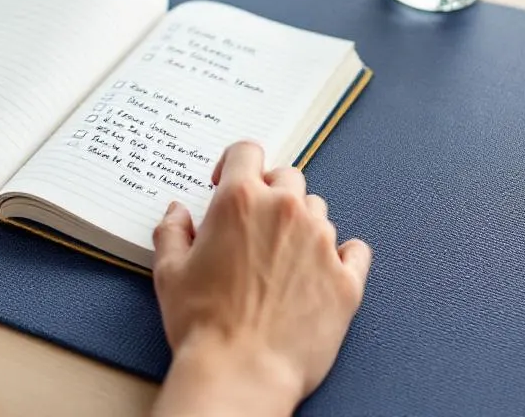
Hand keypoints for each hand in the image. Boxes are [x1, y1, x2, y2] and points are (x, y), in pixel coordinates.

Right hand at [151, 141, 372, 416]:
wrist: (241, 372)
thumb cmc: (202, 325)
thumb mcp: (169, 273)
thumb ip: (171, 232)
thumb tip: (177, 212)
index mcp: (240, 201)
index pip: (247, 151)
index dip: (234, 163)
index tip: (228, 181)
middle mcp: (286, 211)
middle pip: (287, 177)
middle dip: (270, 192)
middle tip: (254, 224)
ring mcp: (321, 243)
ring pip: (318, 211)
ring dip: (300, 224)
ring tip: (281, 259)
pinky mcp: (347, 278)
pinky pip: (355, 250)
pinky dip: (341, 254)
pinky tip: (323, 270)